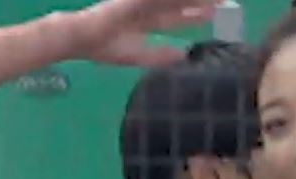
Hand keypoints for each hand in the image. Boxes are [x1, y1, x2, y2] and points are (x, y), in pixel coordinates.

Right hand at [70, 0, 219, 66]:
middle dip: (199, 1)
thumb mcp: (139, 55)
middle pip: (178, 2)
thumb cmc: (105, 48)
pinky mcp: (134, 0)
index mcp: (147, 21)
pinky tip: (190, 0)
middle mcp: (146, 8)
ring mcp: (140, 2)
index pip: (176, 16)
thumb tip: (184, 55)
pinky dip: (175, 1)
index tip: (214, 12)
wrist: (82, 38)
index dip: (194, 14)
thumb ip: (161, 55)